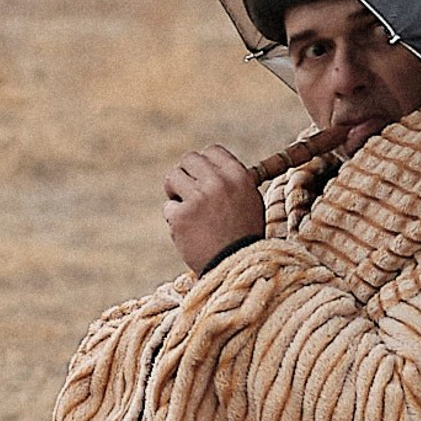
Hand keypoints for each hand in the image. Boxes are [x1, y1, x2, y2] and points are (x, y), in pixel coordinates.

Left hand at [162, 141, 266, 275]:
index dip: (204, 164)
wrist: (237, 269)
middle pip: (189, 159)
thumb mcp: (251, 202)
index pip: (212, 151)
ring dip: (176, 193)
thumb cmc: (245, 236)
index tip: (203, 177)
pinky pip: (169, 206)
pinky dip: (175, 219)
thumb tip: (223, 164)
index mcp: (238, 176)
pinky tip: (189, 231)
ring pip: (172, 177)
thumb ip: (233, 181)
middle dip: (186, 175)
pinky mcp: (181, 216)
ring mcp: (198, 198)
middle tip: (189, 192)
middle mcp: (218, 182)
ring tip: (187, 210)